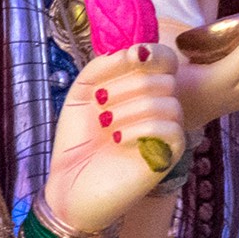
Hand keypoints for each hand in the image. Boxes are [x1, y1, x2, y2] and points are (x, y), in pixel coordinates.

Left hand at [42, 44, 185, 236]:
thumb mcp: (82, 92)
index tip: (130, 59)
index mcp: (141, 88)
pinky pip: (168, 128)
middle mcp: (159, 106)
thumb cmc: (78, 140)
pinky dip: (138, 130)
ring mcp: (167, 131)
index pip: (166, 58)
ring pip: (165, 102)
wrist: (70, 185)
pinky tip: (118, 141)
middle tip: (100, 107)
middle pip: (161, 78)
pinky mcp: (169, 155)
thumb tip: (136, 51)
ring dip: (127, 110)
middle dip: (124, 87)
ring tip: (106, 127)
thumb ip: (103, 65)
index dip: (152, 53)